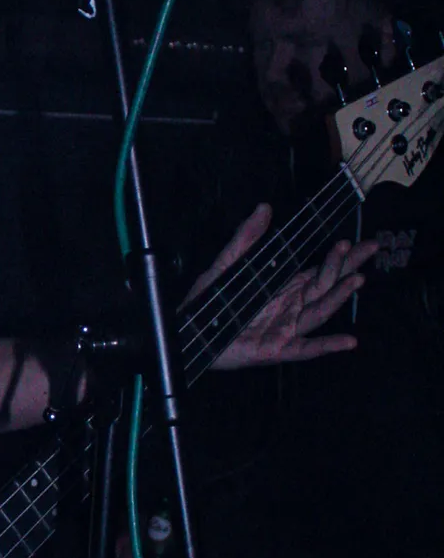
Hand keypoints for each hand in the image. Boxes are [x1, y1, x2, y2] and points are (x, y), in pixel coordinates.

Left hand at [186, 203, 377, 368]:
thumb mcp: (227, 264)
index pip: (320, 270)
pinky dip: (328, 345)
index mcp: (284, 287)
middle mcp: (291, 307)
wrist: (188, 334)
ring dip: (339, 296)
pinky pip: (307, 349)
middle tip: (369, 249)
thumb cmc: (208, 302)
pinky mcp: (276, 350)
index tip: (358, 243)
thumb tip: (264, 207)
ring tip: (357, 279)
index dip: (341, 258)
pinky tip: (349, 341)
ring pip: (319, 311)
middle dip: (348, 268)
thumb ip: (246, 238)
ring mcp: (286, 329)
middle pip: (326, 286)